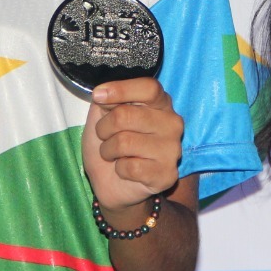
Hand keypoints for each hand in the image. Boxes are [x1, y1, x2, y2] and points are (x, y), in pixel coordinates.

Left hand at [82, 78, 183, 218]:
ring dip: (108, 150)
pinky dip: (119, 169)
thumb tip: (102, 94)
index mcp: (161, 103)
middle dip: (104, 128)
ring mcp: (172, 149)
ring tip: (113, 155)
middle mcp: (172, 123)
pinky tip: (125, 170)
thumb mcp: (102, 115)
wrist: (112, 183)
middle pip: (127, 114)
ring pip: (124, 142)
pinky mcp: (167, 174)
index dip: (121, 90)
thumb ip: (106, 100)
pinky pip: (130, 167)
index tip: (98, 96)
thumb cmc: (110, 144)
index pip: (149, 88)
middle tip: (105, 137)